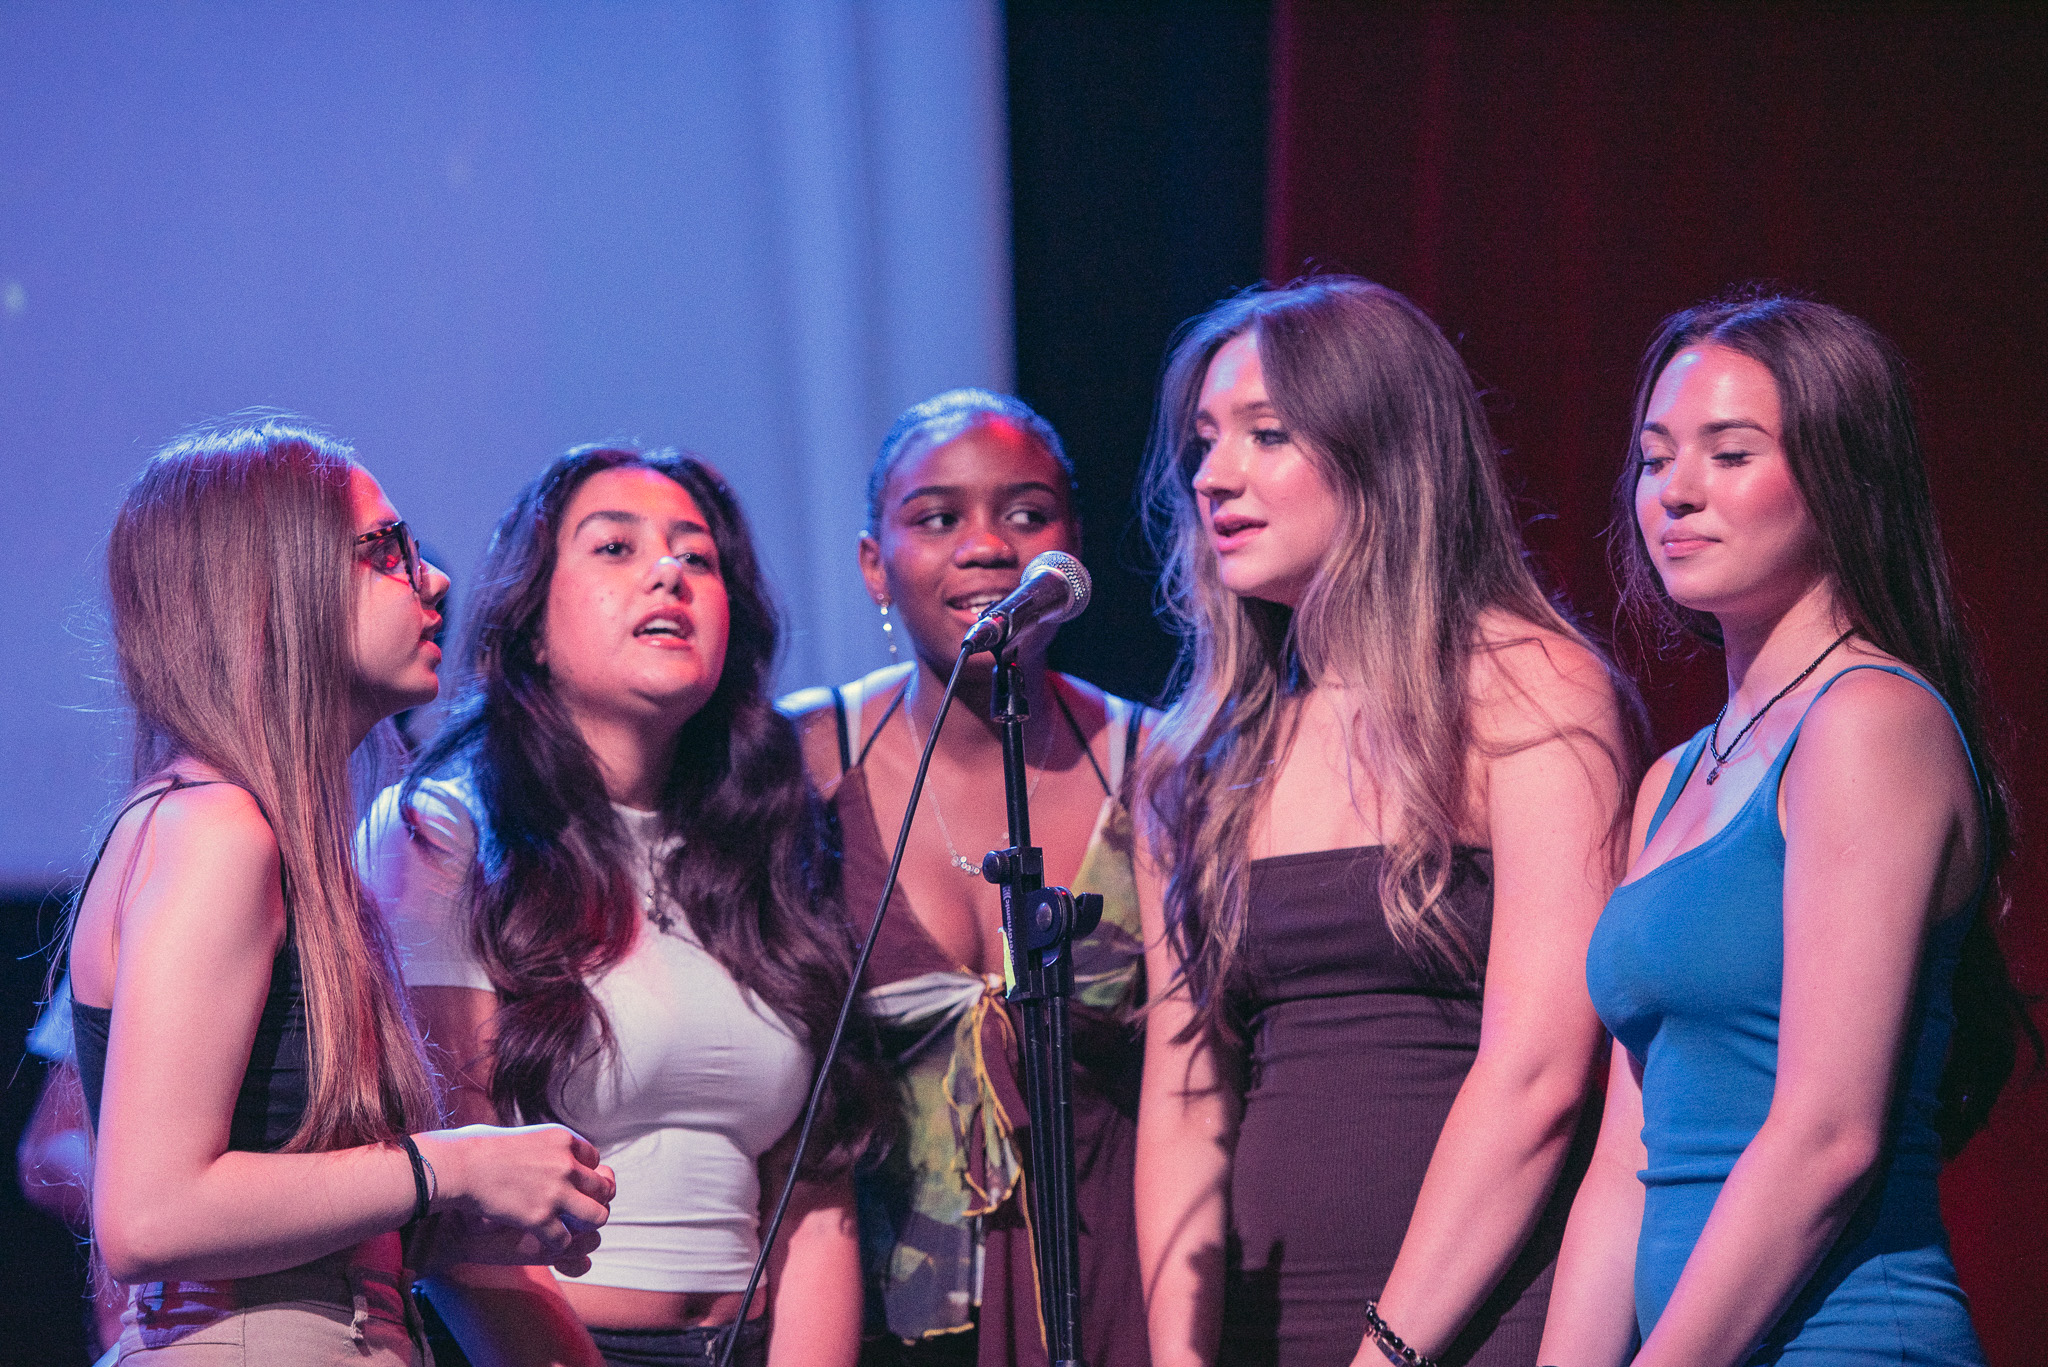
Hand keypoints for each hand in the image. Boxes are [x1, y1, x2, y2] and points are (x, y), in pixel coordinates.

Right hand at [415, 1124, 615, 1274]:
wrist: (457, 1166)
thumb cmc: (474, 1148)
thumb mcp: (518, 1134)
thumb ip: (537, 1145)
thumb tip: (535, 1151)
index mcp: (561, 1139)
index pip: (594, 1159)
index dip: (585, 1173)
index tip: (573, 1183)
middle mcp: (566, 1164)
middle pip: (603, 1188)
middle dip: (594, 1201)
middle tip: (579, 1211)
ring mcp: (556, 1192)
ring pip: (596, 1216)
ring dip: (586, 1225)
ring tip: (573, 1229)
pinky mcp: (540, 1218)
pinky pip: (565, 1240)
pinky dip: (558, 1245)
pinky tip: (547, 1243)